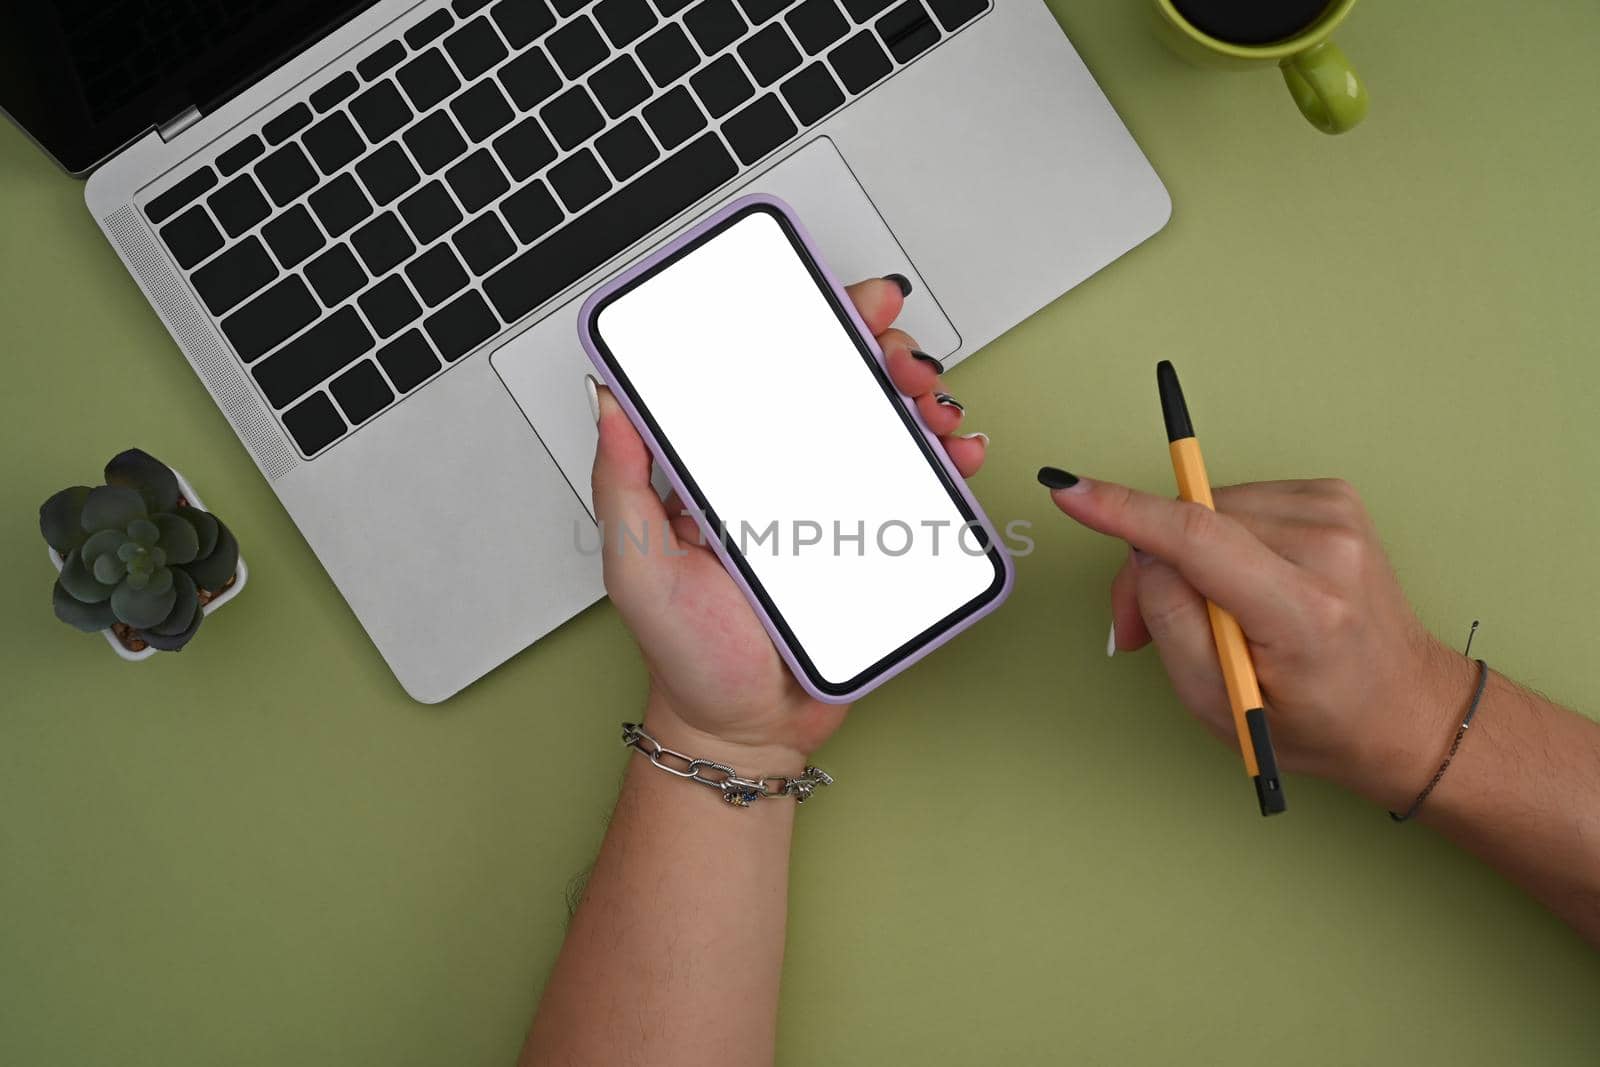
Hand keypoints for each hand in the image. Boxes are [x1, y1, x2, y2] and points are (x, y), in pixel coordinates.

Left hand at [590, 277, 986, 768]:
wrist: (745, 731)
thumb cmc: (687, 654)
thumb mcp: (635, 564)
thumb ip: (622, 482)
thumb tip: (607, 399)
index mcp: (730, 467)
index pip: (771, 373)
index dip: (811, 324)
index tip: (843, 303)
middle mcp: (787, 475)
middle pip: (843, 387)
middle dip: (883, 351)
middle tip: (899, 358)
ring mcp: (837, 508)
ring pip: (890, 429)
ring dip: (922, 399)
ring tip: (931, 405)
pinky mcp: (876, 546)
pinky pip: (921, 495)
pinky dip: (948, 463)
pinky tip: (956, 453)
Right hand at [1043, 474, 1476, 807]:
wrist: (1405, 708)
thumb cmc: (1320, 719)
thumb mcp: (1222, 706)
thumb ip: (1171, 625)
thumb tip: (1142, 552)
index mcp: (1305, 609)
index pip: (1198, 539)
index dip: (1125, 512)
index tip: (1070, 489)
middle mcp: (1328, 549)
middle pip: (1192, 524)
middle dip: (1149, 568)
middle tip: (1140, 629)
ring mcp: (1337, 515)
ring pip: (1209, 509)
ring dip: (1185, 553)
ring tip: (1205, 613)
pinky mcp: (1334, 496)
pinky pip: (1238, 503)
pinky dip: (1222, 538)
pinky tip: (1240, 581)